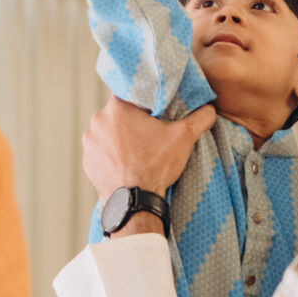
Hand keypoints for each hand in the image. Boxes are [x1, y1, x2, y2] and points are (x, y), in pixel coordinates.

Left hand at [83, 98, 218, 204]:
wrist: (134, 202)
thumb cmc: (156, 166)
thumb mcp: (184, 137)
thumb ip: (200, 117)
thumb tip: (210, 108)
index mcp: (118, 107)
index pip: (132, 93)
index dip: (146, 103)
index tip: (156, 113)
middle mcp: (98, 120)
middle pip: (120, 114)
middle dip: (133, 122)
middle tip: (150, 135)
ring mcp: (90, 142)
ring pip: (109, 133)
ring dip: (121, 139)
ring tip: (139, 153)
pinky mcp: (87, 161)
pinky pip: (101, 152)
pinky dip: (112, 156)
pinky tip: (127, 164)